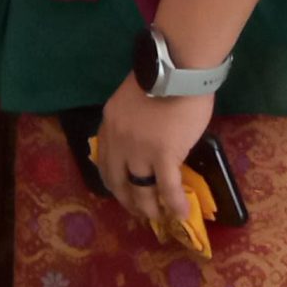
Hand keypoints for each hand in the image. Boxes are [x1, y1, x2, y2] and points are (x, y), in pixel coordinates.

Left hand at [93, 74, 211, 234]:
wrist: (178, 68)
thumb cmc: (162, 76)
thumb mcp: (132, 100)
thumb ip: (131, 121)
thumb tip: (144, 139)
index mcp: (110, 124)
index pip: (105, 162)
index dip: (114, 182)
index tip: (123, 193)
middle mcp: (119, 141)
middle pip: (118, 182)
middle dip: (128, 201)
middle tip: (139, 212)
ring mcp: (139, 150)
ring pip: (141, 190)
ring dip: (149, 208)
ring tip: (159, 218)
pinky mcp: (164, 155)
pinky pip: (167, 188)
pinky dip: (174, 204)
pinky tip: (181, 213)